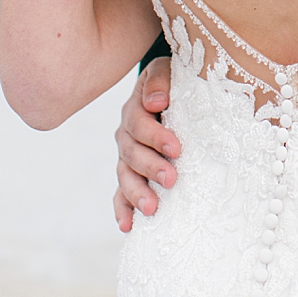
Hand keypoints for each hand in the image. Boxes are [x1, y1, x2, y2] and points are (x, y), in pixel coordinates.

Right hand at [113, 57, 179, 232]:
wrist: (172, 91)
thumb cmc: (175, 81)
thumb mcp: (168, 71)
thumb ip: (159, 81)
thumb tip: (156, 102)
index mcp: (135, 109)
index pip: (140, 125)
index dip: (156, 137)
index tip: (176, 148)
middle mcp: (126, 134)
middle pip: (131, 154)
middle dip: (151, 168)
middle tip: (171, 179)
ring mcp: (127, 156)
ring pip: (125, 176)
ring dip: (137, 193)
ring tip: (152, 208)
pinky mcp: (131, 174)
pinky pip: (121, 193)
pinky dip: (123, 209)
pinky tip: (128, 225)